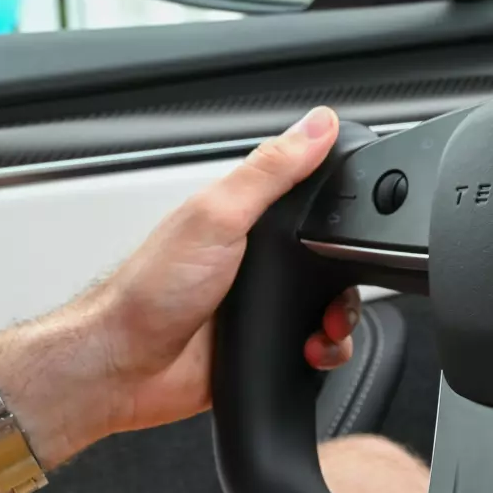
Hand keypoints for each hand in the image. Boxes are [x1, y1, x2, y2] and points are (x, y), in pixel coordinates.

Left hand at [0, 106, 356, 465]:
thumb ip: (270, 172)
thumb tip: (318, 125)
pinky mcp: (268, 343)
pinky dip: (325, 350)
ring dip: (339, 319)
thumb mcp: (217, 217)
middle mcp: (257, 258)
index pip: (312, 196)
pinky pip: (317, 344)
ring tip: (323, 327)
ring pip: (331, 303)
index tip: (367, 213)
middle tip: (337, 287)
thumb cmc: (149, 291)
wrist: (124, 367)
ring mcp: (264, 302)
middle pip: (331, 257)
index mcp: (246, 217)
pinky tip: (309, 349)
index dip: (343, 204)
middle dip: (347, 276)